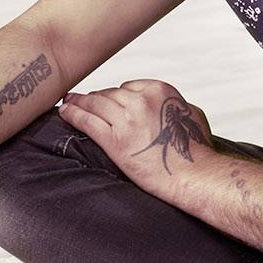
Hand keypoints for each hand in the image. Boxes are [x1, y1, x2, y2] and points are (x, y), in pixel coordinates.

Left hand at [54, 79, 215, 201]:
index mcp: (159, 91)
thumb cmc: (197, 149)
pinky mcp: (114, 140)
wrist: (193, 175)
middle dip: (95, 99)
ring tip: (68, 102)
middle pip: (109, 94)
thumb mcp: (192, 115)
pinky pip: (86, 121)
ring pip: (94, 104)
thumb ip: (176, 105)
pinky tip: (64, 112)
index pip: (127, 87)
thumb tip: (172, 106)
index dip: (116, 96)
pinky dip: (72, 115)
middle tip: (81, 100)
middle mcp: (140, 101)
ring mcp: (125, 120)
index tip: (107, 101)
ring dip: (78, 102)